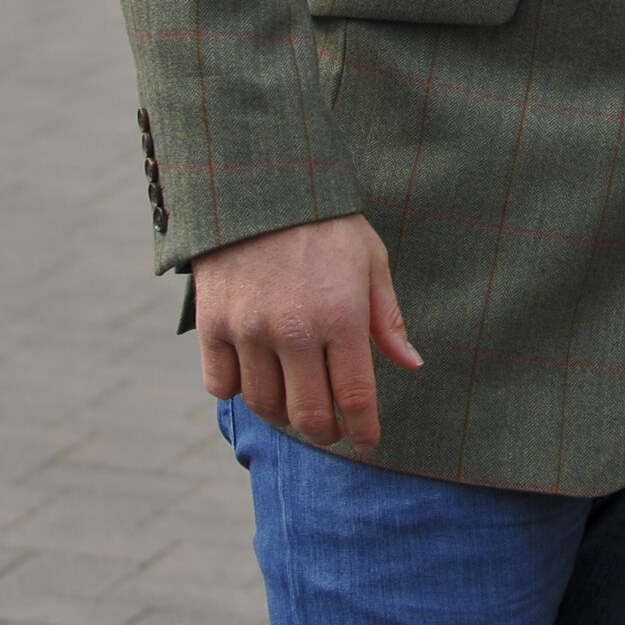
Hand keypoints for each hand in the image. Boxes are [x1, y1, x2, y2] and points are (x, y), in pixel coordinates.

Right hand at [193, 214, 420, 454]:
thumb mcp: (370, 260)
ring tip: (295, 403)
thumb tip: (411, 364)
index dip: (364, 430)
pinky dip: (238, 391)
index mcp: (341, 315)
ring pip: (263, 405)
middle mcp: (295, 329)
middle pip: (308, 415)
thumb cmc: (325, 223)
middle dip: (325, 432)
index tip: (367, 441)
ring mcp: (249, 329)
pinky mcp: (212, 325)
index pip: (355, 397)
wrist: (259, 183)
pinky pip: (221, 386)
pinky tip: (255, 376)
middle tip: (332, 429)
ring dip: (282, 414)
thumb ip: (387, 318)